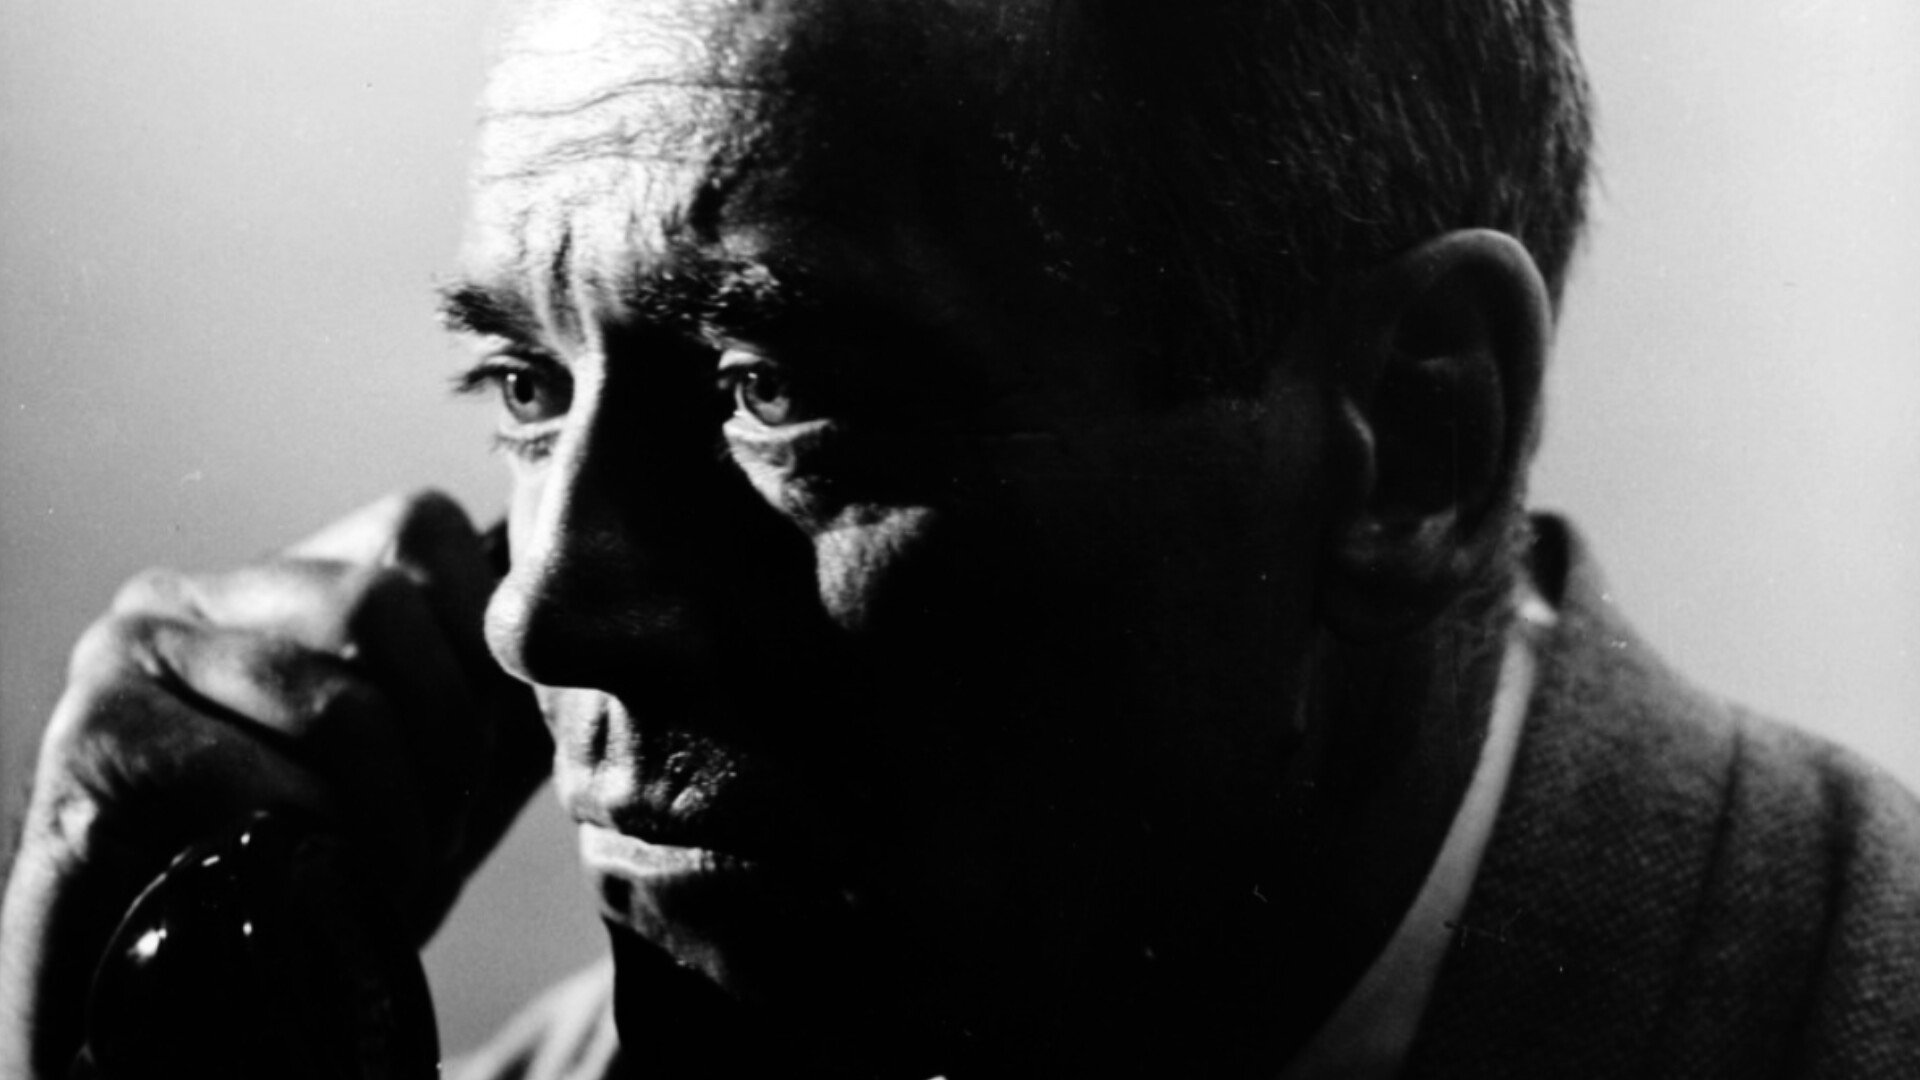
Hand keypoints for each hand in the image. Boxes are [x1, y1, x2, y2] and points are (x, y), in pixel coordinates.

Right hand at [0, 491, 549, 1078]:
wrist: (172, 966)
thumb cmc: (316, 855)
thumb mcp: (431, 767)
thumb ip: (501, 697)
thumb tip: (591, 643)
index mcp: (293, 570)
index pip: (425, 527)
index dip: (480, 646)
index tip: (483, 752)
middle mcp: (207, 587)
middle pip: (383, 605)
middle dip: (445, 740)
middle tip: (442, 833)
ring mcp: (138, 648)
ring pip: (331, 698)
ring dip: (389, 812)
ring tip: (392, 870)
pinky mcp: (93, 732)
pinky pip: (244, 771)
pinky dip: (306, 838)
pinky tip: (310, 875)